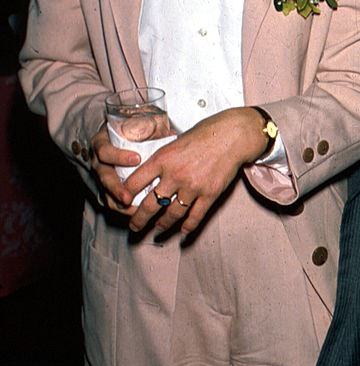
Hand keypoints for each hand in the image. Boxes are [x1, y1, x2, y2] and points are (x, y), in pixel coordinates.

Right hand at [90, 124, 140, 214]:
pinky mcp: (107, 189)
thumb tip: (171, 134)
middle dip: (115, 189)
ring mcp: (102, 177)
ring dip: (119, 203)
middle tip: (127, 197)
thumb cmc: (131, 130)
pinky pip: (112, 201)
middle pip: (103, 177)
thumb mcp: (136, 124)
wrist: (119, 137)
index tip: (137, 159)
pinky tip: (137, 212)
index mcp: (102, 143)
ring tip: (134, 211)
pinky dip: (123, 208)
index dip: (119, 157)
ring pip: (105, 193)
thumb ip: (148, 128)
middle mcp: (99, 161)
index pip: (105, 150)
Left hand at [123, 107, 267, 234]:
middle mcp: (175, 175)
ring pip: (172, 214)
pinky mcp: (210, 194)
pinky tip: (183, 231)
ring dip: (163, 225)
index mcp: (162, 159)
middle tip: (134, 226)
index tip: (121, 203)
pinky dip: (188, 227)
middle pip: (151, 205)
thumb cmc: (204, 133)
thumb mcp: (175, 140)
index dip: (124, 195)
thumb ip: (163, 158)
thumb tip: (149, 171)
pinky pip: (195, 216)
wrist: (232, 135)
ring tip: (158, 230)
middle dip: (139, 219)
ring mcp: (193, 187)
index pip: (134, 182)